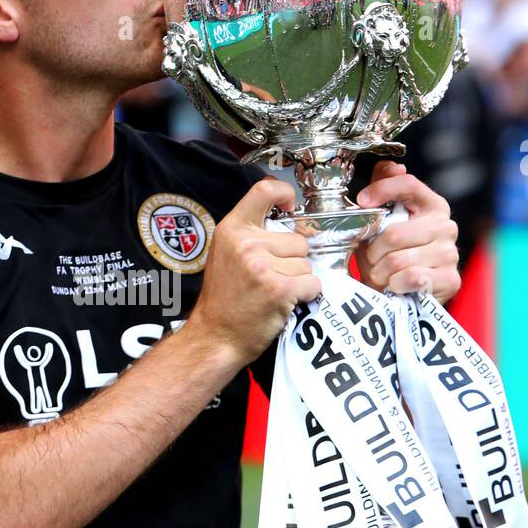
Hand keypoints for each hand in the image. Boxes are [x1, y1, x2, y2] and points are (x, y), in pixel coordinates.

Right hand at [191, 177, 321, 365]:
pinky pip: (313, 283)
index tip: (290, 207)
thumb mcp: (225, 254)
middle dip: (292, 259)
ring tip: (272, 291)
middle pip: (297, 239)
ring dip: (298, 279)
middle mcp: (246, 244)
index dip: (285, 193)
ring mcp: (262, 266)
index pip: (264, 190)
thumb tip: (289, 218)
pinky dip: (306, 295)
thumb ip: (251, 234)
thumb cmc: (223, 299)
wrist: (214, 337)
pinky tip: (284, 302)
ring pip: (306, 264)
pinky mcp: (279, 289)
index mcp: (232, 230)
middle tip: (270, 277)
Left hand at [355, 161, 460, 303]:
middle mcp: (446, 226)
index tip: (362, 201)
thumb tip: (390, 166)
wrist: (405, 294)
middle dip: (372, 252)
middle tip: (369, 259)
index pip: (408, 185)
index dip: (382, 190)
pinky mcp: (450, 278)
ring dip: (380, 272)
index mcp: (432, 205)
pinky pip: (410, 278)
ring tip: (381, 274)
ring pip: (397, 260)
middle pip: (393, 234)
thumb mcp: (383, 222)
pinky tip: (396, 285)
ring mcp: (450, 253)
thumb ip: (385, 190)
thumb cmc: (392, 255)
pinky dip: (394, 285)